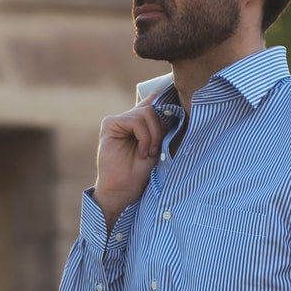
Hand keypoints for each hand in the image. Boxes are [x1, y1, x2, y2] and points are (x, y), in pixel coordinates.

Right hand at [95, 102, 162, 227]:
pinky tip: (142, 152)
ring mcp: (118, 120)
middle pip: (153, 107)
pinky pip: (136, 120)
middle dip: (161, 128)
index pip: (154, 102)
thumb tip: (171, 100)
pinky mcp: (110, 124)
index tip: (180, 108)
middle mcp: (128, 118)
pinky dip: (144, 137)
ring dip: (154, 135)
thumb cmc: (141, 172)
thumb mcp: (159, 146)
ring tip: (150, 153)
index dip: (166, 103)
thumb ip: (161, 126)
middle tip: (158, 150)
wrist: (124, 190)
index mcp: (140, 122)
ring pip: (146, 113)